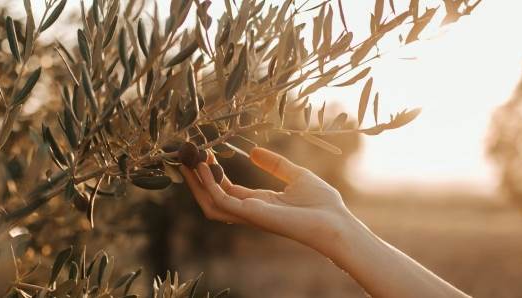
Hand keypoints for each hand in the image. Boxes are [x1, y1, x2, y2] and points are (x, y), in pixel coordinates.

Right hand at [180, 147, 352, 252]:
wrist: (334, 222)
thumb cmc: (322, 204)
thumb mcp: (296, 175)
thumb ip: (275, 164)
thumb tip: (252, 152)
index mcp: (260, 203)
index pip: (227, 189)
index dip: (213, 172)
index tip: (205, 153)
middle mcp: (250, 211)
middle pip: (212, 197)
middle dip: (197, 178)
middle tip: (186, 156)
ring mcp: (249, 215)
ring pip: (210, 202)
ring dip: (196, 183)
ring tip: (188, 160)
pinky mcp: (251, 215)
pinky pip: (221, 200)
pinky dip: (210, 185)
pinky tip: (205, 167)